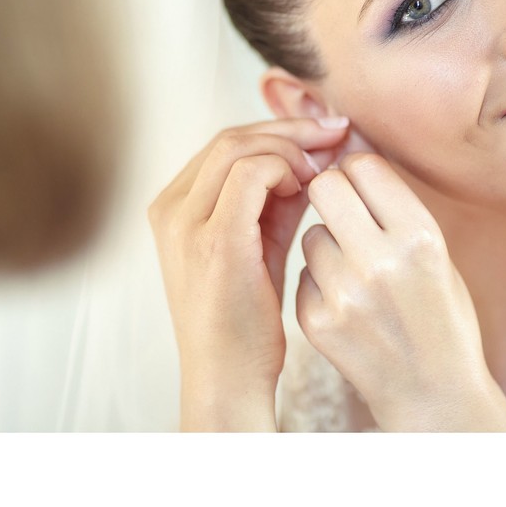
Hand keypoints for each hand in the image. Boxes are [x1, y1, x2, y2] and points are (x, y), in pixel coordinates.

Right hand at [149, 117, 349, 429]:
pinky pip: (251, 175)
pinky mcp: (214, 240)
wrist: (228, 378)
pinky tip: (309, 187)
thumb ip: (274, 201)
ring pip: (238, 146)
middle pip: (230, 137)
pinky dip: (285, 168)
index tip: (322, 132)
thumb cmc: (245, 318)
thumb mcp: (257, 245)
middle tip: (335, 130)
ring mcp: (186, 223)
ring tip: (324, 165)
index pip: (224, 143)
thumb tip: (310, 158)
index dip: (276, 129)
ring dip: (290, 146)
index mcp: (173, 207)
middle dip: (289, 128)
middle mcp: (170, 209)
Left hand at [296, 153, 505, 430]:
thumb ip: (396, 207)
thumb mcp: (438, 253)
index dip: (359, 172)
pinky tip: (346, 304)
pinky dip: (320, 282)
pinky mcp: (316, 321)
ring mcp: (344, 294)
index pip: (364, 166)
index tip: (362, 186)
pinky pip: (304, 274)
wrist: (434, 393)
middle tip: (345, 213)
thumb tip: (351, 153)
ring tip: (356, 273)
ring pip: (311, 234)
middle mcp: (381, 261)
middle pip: (325, 187)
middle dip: (331, 192)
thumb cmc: (441, 314)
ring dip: (327, 243)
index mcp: (420, 237)